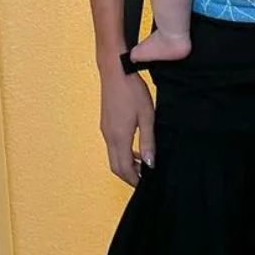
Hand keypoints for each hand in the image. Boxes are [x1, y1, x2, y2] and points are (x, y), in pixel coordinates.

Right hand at [99, 63, 155, 186]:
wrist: (116, 71)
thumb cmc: (133, 91)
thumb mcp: (147, 116)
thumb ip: (148, 141)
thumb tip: (150, 163)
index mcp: (119, 137)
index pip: (124, 168)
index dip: (134, 179)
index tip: (146, 184)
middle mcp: (109, 136)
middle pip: (115, 166)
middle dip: (129, 175)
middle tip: (145, 178)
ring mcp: (105, 130)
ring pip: (113, 156)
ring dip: (126, 164)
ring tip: (143, 163)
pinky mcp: (106, 124)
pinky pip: (112, 146)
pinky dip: (123, 153)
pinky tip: (135, 147)